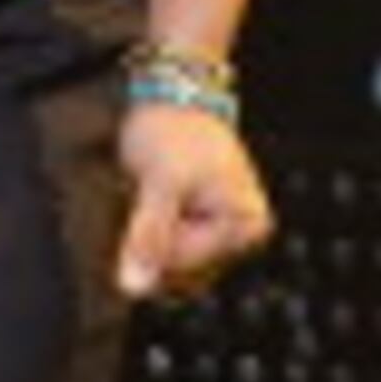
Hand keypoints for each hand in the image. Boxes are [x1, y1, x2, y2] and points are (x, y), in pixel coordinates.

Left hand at [117, 96, 272, 305]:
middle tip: (151, 194)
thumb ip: (149, 236)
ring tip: (151, 195)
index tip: (156, 196)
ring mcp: (223, 232)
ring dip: (150, 235)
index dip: (156, 239)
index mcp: (246, 225)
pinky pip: (170, 249)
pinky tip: (151, 202)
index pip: (186, 267)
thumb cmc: (173, 131)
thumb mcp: (160, 182)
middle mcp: (243, 234)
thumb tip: (134, 287)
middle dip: (154, 240)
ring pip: (172, 264)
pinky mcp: (204, 226)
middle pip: (183, 273)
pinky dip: (153, 231)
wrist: (173, 94)